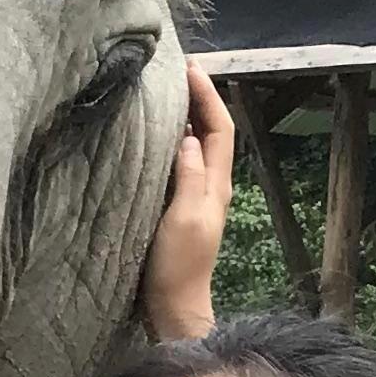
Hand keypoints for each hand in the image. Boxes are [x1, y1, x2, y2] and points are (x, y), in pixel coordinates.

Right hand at [140, 60, 232, 342]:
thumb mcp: (185, 218)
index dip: (207, 96)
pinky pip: (181, 163)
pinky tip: (156, 138)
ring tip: (167, 95)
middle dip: (199, 99)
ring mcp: (195, 198)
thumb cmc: (178, 267)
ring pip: (198, 146)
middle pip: (212, 131)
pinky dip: (173, 142)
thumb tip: (188, 138)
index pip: (219, 128)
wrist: (173, 308)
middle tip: (177, 73)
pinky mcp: (179, 209)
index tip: (189, 69)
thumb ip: (190, 176)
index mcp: (217, 184)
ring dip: (187, 118)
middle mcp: (211, 186)